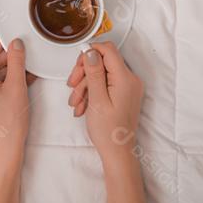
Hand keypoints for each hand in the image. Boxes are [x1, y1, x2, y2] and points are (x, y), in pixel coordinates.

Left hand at [0, 37, 37, 168]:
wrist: (5, 149)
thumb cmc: (9, 121)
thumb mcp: (16, 86)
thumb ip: (17, 61)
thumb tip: (16, 44)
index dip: (3, 42)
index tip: (14, 35)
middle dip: (11, 59)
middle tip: (28, 54)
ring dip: (12, 71)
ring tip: (30, 68)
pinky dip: (7, 81)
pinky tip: (24, 78)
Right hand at [65, 41, 144, 171]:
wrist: (117, 152)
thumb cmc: (109, 131)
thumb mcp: (97, 99)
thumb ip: (94, 72)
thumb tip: (90, 51)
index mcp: (126, 78)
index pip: (108, 49)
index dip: (90, 53)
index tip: (77, 65)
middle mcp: (130, 79)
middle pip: (102, 61)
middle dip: (84, 72)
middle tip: (72, 86)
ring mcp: (127, 86)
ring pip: (101, 73)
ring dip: (84, 85)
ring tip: (75, 103)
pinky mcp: (123, 93)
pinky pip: (105, 84)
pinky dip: (91, 92)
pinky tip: (82, 105)